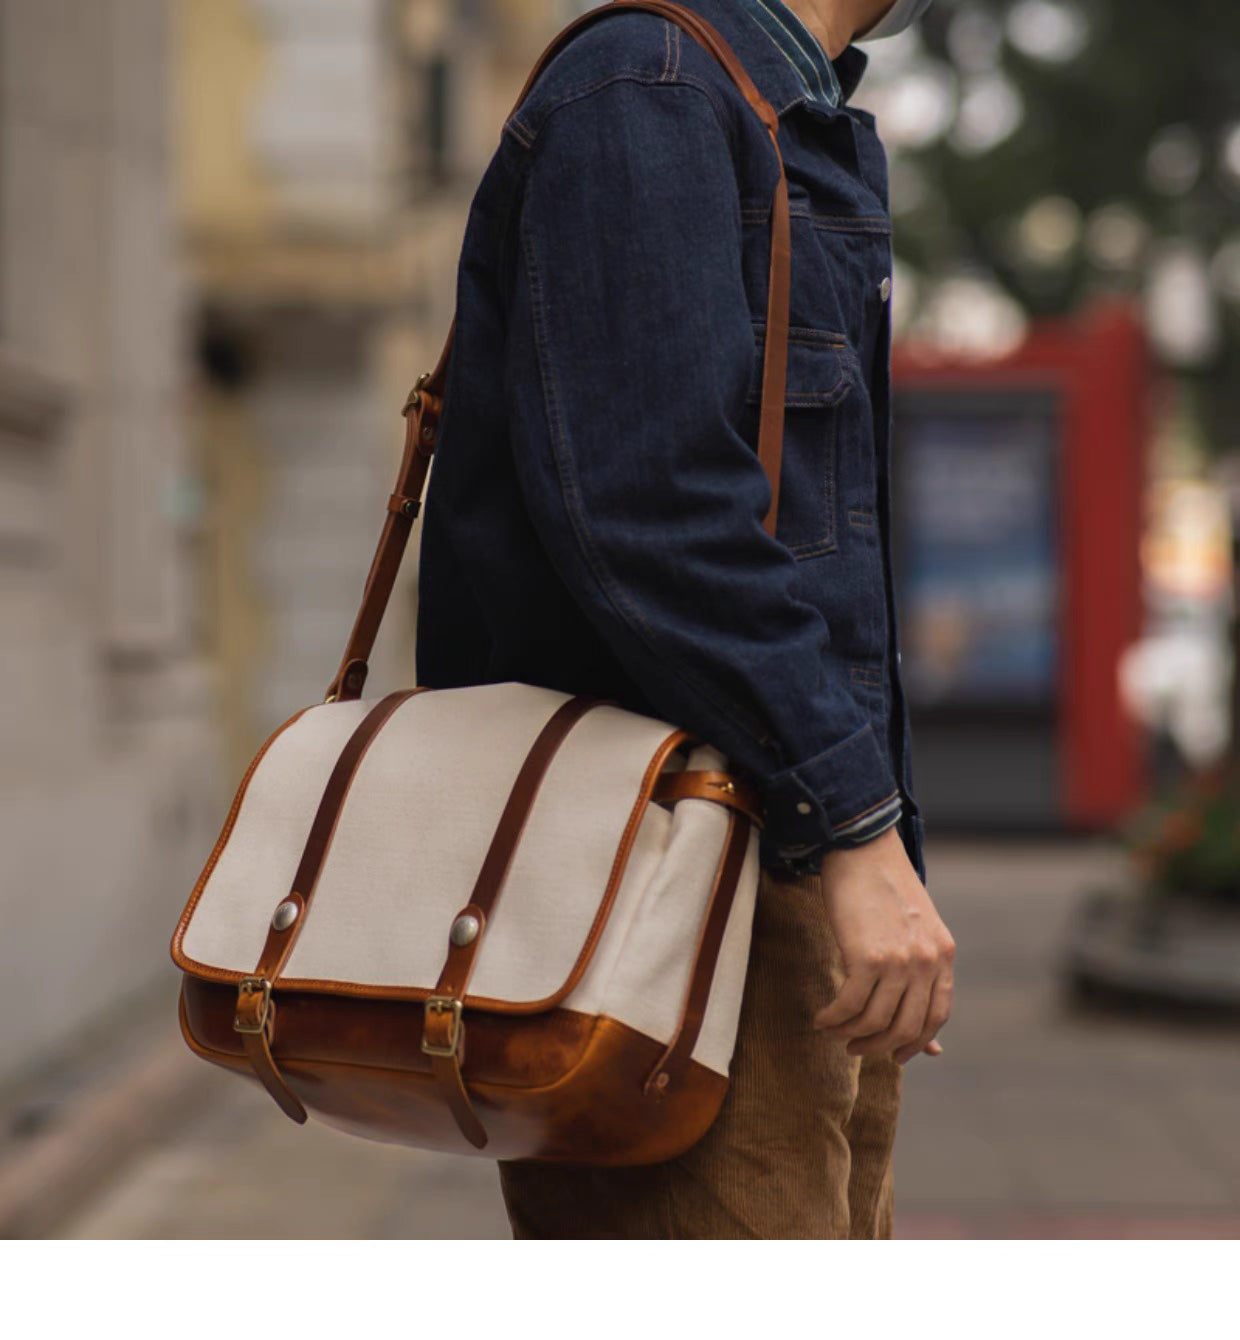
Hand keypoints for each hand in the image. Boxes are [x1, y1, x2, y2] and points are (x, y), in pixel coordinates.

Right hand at [812, 824, 953, 1064]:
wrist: (861, 848)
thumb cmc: (883, 887)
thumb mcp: (915, 930)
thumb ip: (922, 976)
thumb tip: (933, 1047)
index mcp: (943, 955)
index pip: (937, 1016)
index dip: (916, 1042)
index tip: (895, 1054)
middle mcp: (927, 962)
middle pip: (907, 1027)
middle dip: (879, 1046)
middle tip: (856, 1049)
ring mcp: (899, 961)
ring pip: (876, 1022)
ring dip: (851, 1035)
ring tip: (833, 1032)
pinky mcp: (867, 957)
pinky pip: (850, 1005)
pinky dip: (833, 1019)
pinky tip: (821, 1018)